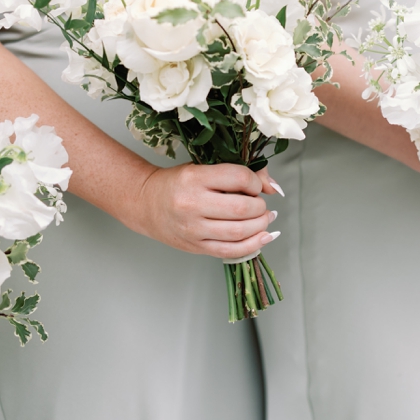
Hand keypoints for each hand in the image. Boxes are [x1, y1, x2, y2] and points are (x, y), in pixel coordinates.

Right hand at [131, 162, 277, 258]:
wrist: (146, 203)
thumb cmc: (177, 183)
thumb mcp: (203, 167)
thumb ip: (239, 173)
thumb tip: (272, 187)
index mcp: (195, 178)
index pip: (238, 178)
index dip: (255, 182)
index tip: (255, 185)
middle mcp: (192, 204)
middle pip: (242, 208)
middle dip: (260, 206)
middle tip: (261, 204)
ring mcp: (193, 229)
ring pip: (239, 232)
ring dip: (261, 225)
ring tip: (265, 218)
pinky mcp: (195, 247)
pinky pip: (230, 251)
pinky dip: (253, 245)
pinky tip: (263, 237)